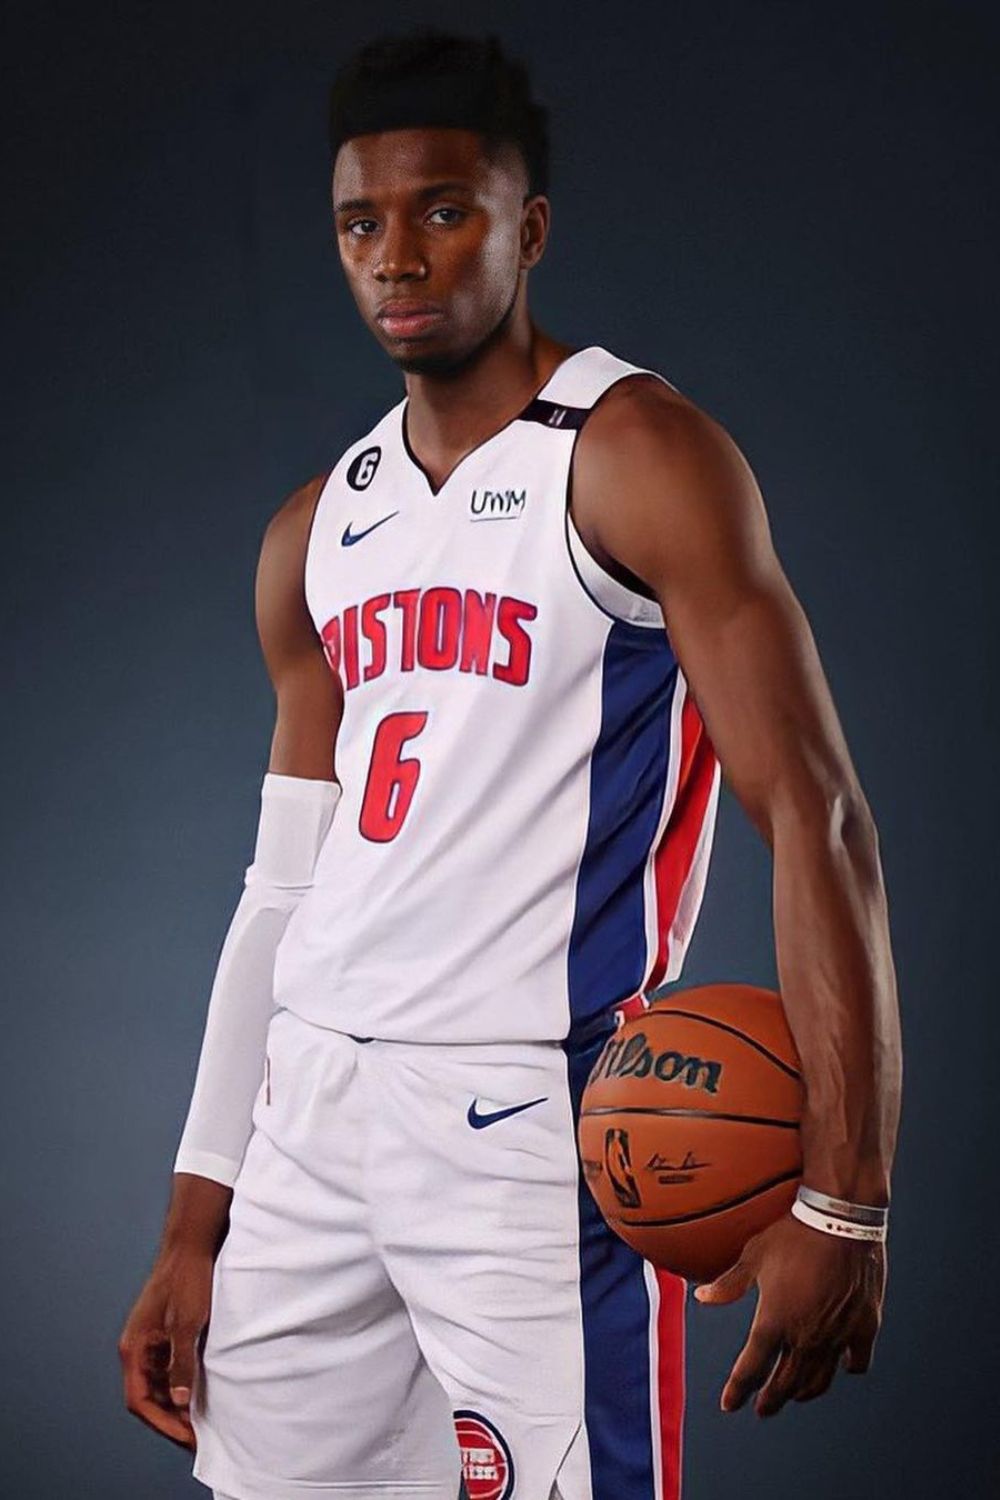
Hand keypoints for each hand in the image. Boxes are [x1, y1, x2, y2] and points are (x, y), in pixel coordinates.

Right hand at [118, 1247, 215, 1449]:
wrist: (191, 1245)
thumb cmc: (186, 1279)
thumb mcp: (188, 1324)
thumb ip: (182, 1362)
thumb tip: (180, 1401)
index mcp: (134, 1348)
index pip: (140, 1400)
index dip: (163, 1423)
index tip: (187, 1437)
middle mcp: (138, 1349)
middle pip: (149, 1397)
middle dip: (171, 1419)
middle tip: (197, 1436)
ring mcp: (151, 1342)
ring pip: (159, 1385)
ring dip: (177, 1403)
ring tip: (202, 1419)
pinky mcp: (164, 1335)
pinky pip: (169, 1369)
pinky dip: (182, 1384)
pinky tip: (202, 1391)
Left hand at [693, 1213, 884, 1415]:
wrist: (841, 1219)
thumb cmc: (793, 1233)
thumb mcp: (754, 1255)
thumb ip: (729, 1283)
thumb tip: (702, 1296)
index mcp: (774, 1322)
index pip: (750, 1370)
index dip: (737, 1390)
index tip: (730, 1404)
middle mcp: (805, 1337)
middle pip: (785, 1383)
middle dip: (770, 1399)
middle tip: (762, 1408)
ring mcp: (837, 1335)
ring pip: (819, 1379)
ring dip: (803, 1391)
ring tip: (796, 1395)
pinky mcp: (864, 1327)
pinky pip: (856, 1361)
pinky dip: (846, 1367)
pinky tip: (841, 1366)